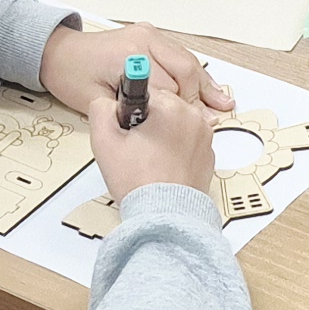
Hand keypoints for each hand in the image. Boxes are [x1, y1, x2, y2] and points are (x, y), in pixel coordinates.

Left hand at [38, 21, 225, 125]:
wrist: (58, 53)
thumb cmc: (71, 76)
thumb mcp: (96, 101)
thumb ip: (131, 112)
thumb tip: (165, 125)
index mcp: (131, 55)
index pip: (167, 88)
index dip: (178, 112)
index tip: (189, 128)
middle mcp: (144, 39)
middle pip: (185, 72)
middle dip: (197, 98)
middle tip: (209, 119)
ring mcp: (149, 35)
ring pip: (188, 63)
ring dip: (204, 85)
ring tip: (222, 104)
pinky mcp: (151, 36)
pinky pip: (181, 56)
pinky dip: (195, 74)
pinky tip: (209, 88)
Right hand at [87, 48, 222, 204]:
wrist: (164, 216)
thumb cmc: (139, 182)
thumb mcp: (104, 141)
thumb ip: (100, 108)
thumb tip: (107, 101)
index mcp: (172, 107)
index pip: (144, 92)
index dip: (130, 112)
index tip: (128, 128)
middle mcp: (194, 117)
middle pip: (161, 107)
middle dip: (146, 123)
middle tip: (134, 149)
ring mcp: (205, 137)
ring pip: (174, 124)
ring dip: (161, 135)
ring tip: (148, 160)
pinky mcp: (208, 155)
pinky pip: (186, 142)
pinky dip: (175, 150)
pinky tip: (162, 167)